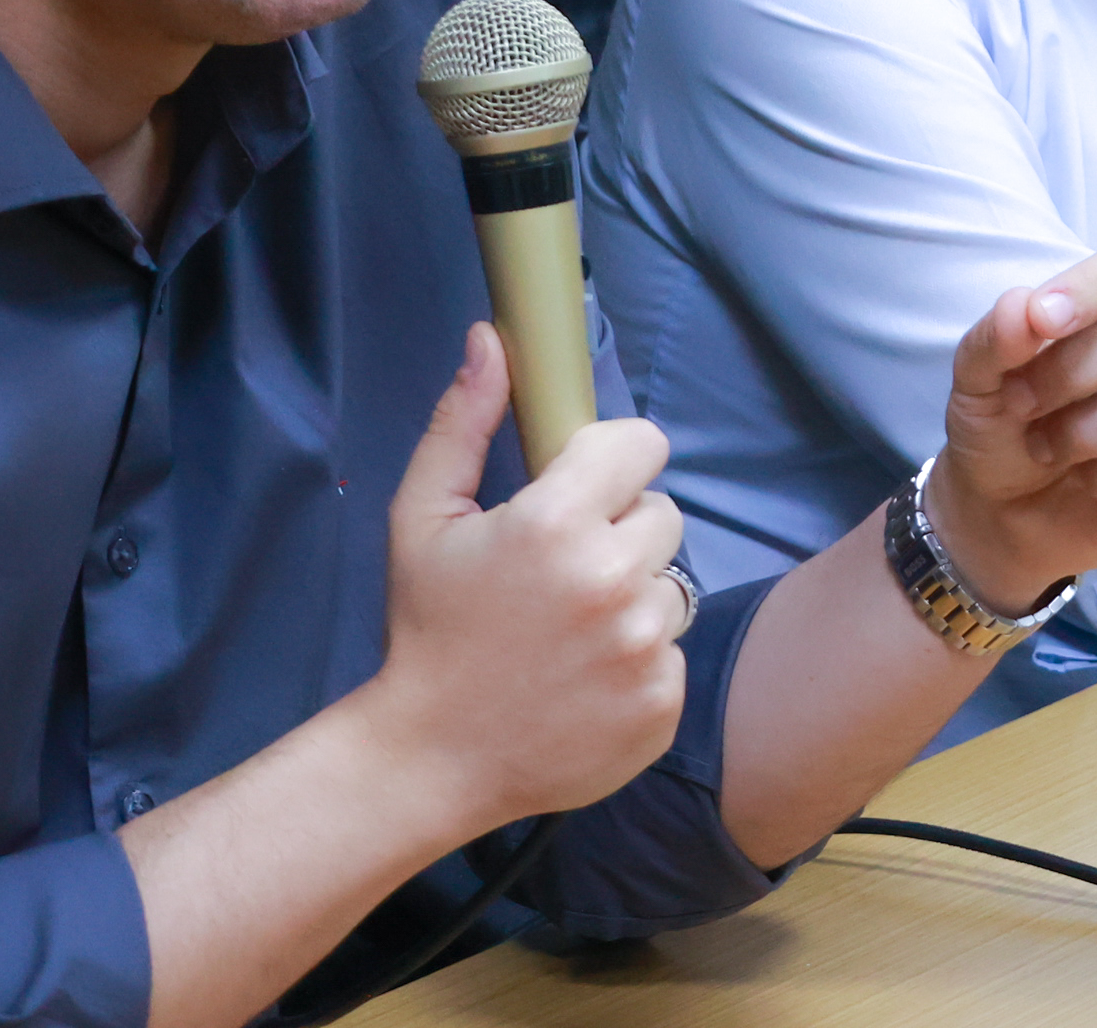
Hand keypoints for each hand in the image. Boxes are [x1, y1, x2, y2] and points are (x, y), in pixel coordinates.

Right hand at [353, 325, 690, 836]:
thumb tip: (493, 338)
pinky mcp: (662, 703)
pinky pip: (673, 652)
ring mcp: (644, 648)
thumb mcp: (423, 517)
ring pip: (673, 585)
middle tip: (562, 571)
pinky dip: (638, 661)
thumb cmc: (427, 629)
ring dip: (633, 597)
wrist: (432, 758)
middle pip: (661, 512)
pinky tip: (584, 678)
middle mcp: (612, 581)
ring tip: (571, 630)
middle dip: (620, 530)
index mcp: (557, 523)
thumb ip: (463, 422)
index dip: (611, 461)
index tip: (580, 489)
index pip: (642, 445)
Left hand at [925, 240, 1096, 615]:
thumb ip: (996, 337)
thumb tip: (1022, 306)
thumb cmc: (1010, 421)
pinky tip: (1090, 478)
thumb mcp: (980, 378)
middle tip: (1022, 402)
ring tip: (1050, 446)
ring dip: (1088, 430)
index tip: (1039, 320)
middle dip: (1075, 370)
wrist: (1010, 509)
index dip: (1092, 287)